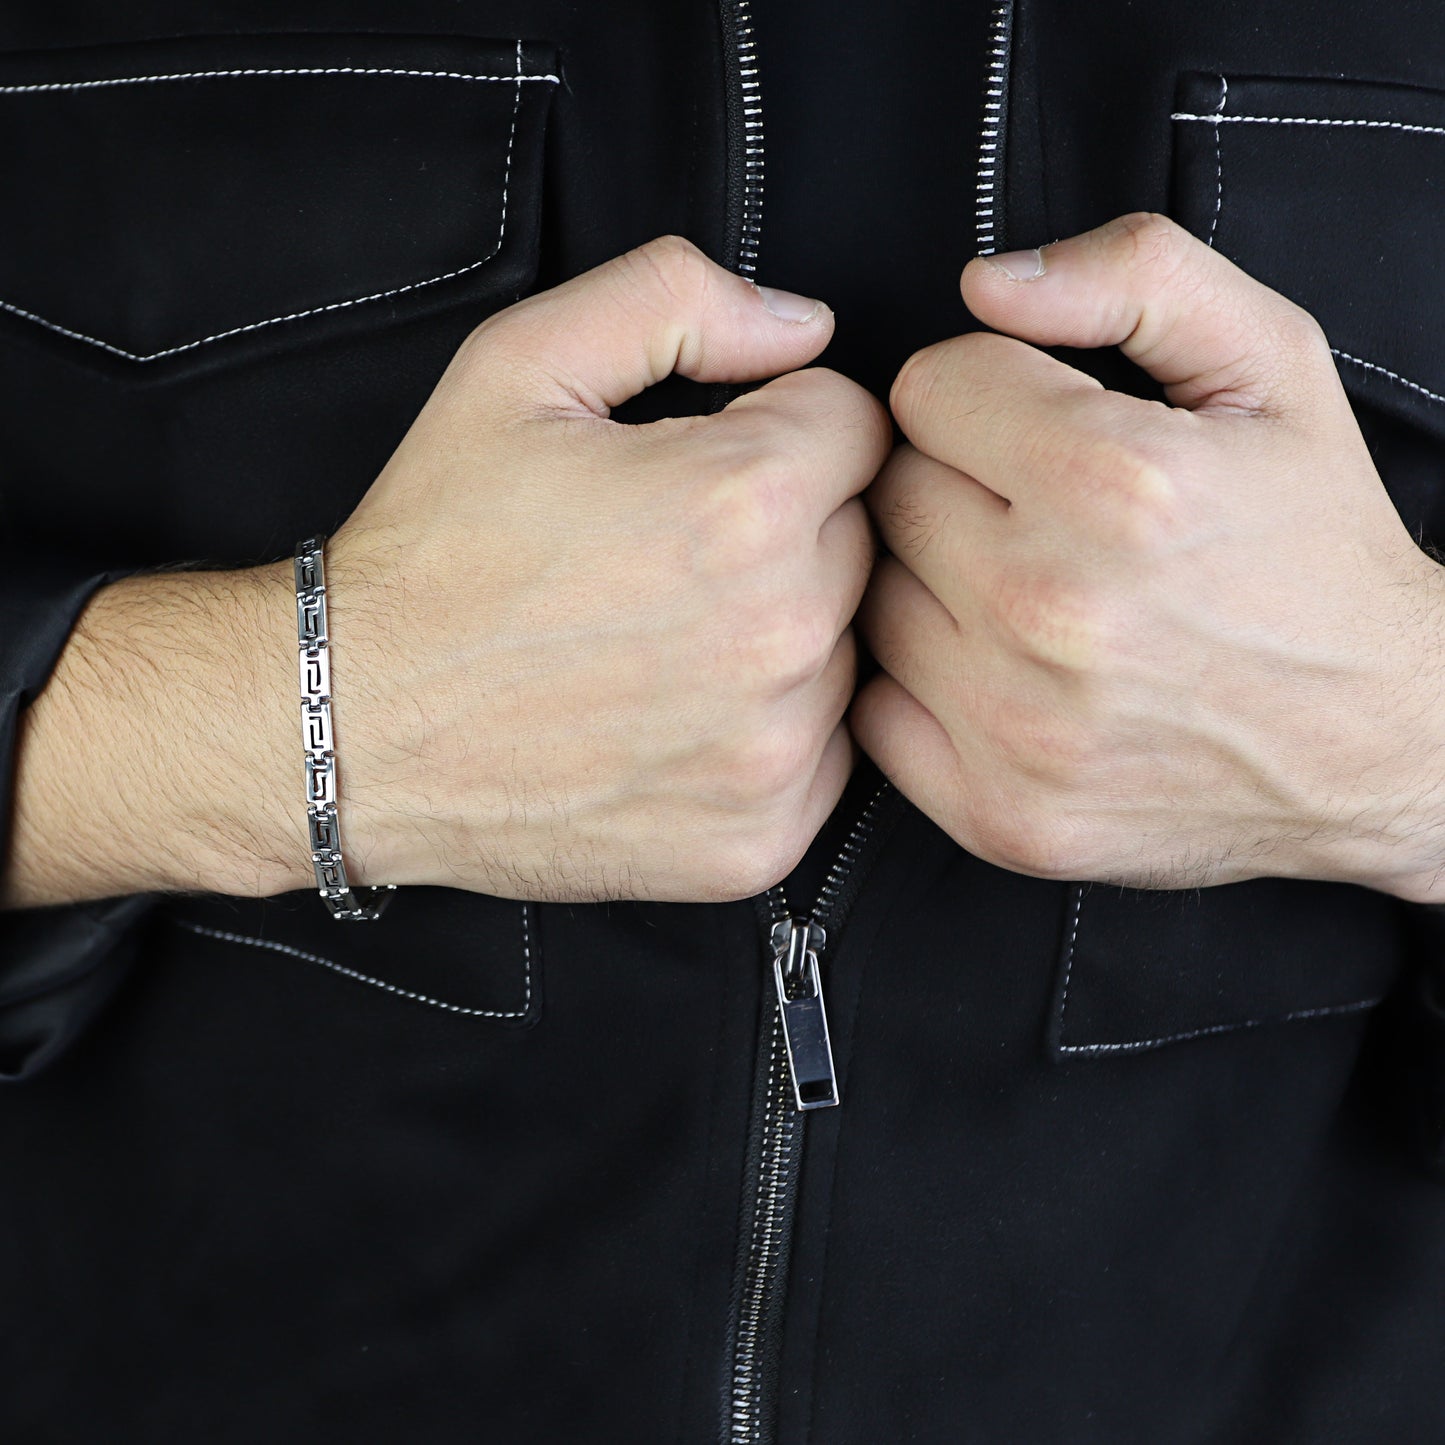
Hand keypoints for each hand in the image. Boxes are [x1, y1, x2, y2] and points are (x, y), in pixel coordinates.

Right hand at [330, 237, 888, 901]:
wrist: (356, 726)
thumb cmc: (433, 556)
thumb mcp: (521, 365)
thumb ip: (676, 299)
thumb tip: (803, 325)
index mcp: (741, 500)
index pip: (859, 428)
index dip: (779, 427)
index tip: (711, 459)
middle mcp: (780, 632)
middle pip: (860, 540)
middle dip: (786, 528)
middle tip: (669, 553)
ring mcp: (774, 751)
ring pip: (846, 649)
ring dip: (782, 633)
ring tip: (663, 638)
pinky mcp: (761, 838)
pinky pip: (824, 754)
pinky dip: (768, 731)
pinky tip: (677, 715)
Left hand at [852, 211, 1444, 900]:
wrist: (1384, 738)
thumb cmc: (1315, 548)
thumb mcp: (1271, 365)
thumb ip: (1134, 276)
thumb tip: (985, 284)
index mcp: (1115, 482)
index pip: (927, 390)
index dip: (981, 395)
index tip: (1035, 427)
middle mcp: (1052, 611)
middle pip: (890, 496)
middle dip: (952, 485)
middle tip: (1035, 513)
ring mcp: (1019, 728)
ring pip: (872, 601)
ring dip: (929, 585)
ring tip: (1024, 592)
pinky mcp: (1000, 814)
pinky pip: (875, 711)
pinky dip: (917, 685)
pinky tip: (998, 670)